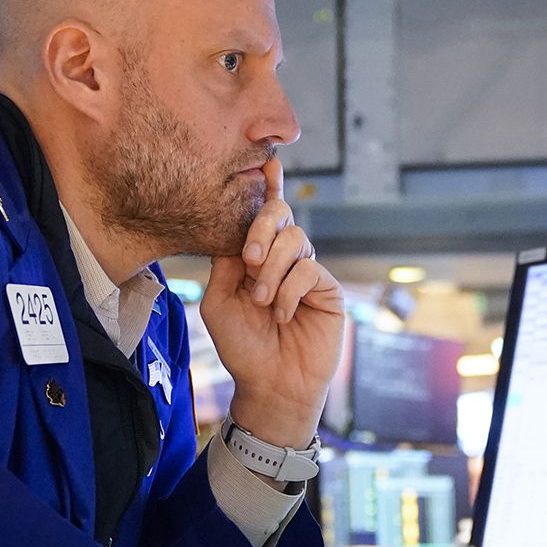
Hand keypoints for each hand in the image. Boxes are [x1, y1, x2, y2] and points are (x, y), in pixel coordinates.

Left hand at [201, 156, 343, 447]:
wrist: (270, 386)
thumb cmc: (242, 348)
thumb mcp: (219, 301)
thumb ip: (225, 263)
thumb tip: (235, 227)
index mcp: (255, 257)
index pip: (260, 214)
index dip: (267, 187)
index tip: (268, 160)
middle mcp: (282, 258)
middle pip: (280, 215)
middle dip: (263, 228)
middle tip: (250, 259)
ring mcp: (306, 271)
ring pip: (295, 240)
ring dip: (273, 270)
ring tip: (262, 301)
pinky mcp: (327, 289)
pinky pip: (309, 269)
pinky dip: (290, 291)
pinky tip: (282, 315)